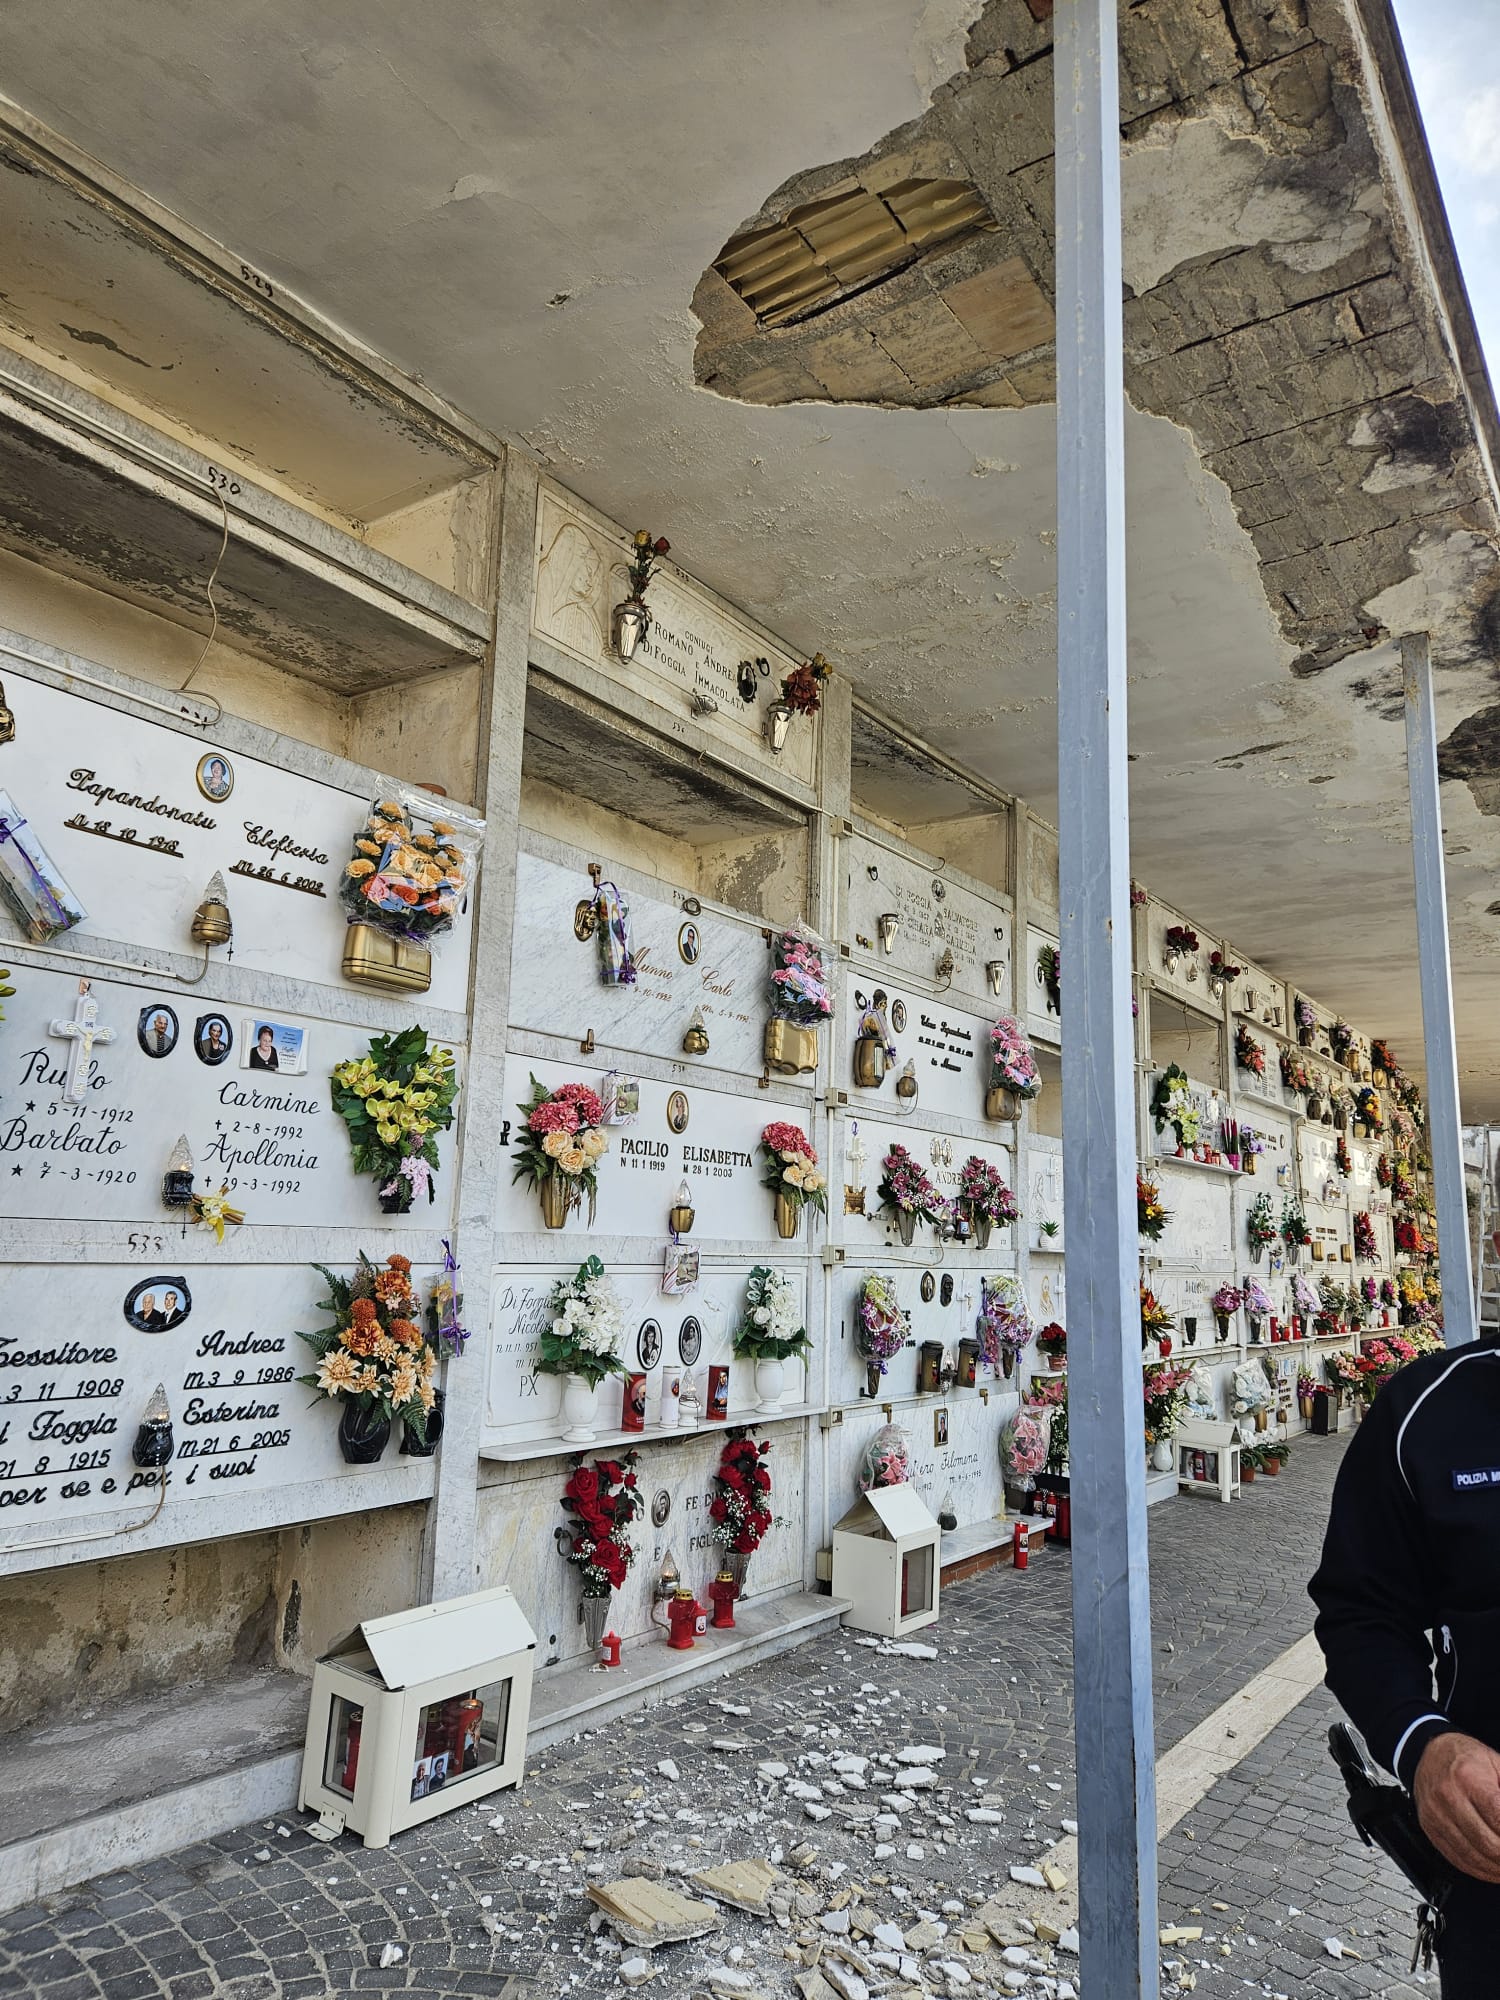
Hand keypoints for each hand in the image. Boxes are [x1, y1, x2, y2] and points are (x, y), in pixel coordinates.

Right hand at [1414, 1732, 1499, 1879]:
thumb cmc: (1467, 1758)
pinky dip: (1480, 1870)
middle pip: (1488, 1843)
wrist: (1431, 1752)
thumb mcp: (1498, 1765)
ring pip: (1473, 1856)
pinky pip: (1457, 1859)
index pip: (1499, 1820)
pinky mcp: (1429, 1828)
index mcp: (1468, 1776)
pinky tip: (1493, 1869)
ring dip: (1497, 1869)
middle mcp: (1448, 1796)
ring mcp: (1435, 1814)